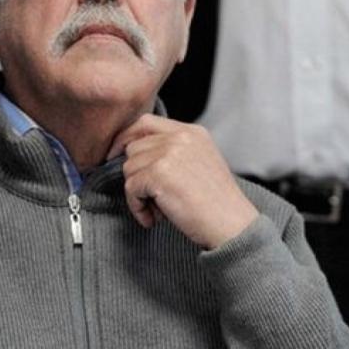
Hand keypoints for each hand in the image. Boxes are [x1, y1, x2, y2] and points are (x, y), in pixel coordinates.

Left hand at [107, 114, 258, 248]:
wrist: (232, 225)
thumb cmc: (217, 204)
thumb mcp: (200, 163)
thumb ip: (173, 152)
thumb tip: (134, 157)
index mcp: (192, 132)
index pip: (146, 122)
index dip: (127, 139)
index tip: (116, 155)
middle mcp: (180, 137)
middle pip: (133, 148)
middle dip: (137, 175)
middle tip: (154, 199)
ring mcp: (169, 153)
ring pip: (129, 169)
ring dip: (138, 194)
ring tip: (159, 210)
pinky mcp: (159, 173)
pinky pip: (131, 188)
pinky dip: (137, 207)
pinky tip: (155, 218)